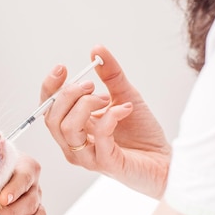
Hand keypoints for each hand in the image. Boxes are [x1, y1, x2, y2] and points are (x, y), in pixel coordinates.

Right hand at [41, 45, 170, 198]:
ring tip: (106, 98)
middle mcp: (75, 144)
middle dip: (68, 95)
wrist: (165, 161)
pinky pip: (99, 139)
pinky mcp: (107, 164)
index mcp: (74, 128)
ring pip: (67, 129)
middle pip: (52, 118)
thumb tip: (97, 50)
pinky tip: (125, 109)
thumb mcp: (126, 95)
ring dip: (85, 106)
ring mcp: (88, 156)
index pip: (48, 109)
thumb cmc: (143, 134)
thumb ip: (110, 75)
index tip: (62, 68)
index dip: (49, 88)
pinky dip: (110, 117)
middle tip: (91, 85)